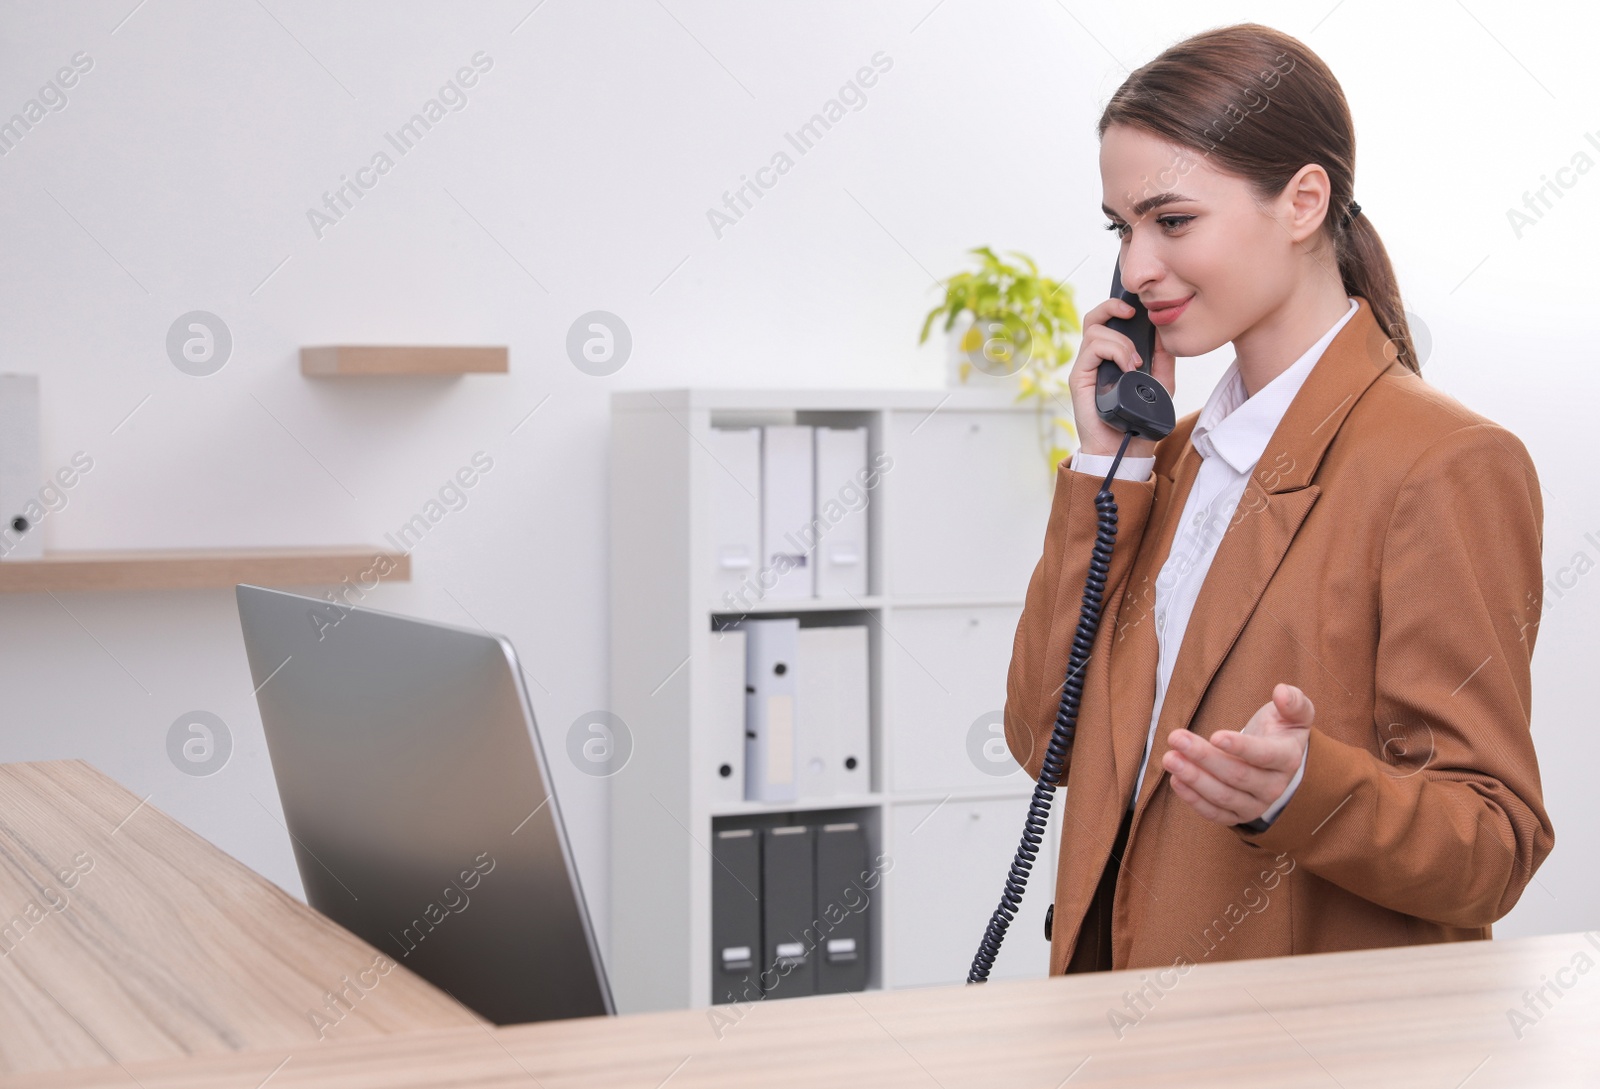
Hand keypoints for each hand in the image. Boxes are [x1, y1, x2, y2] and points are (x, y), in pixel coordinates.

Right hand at [1068, 296, 1176, 458]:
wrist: (1125, 449)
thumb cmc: (1139, 420)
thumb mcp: (1160, 384)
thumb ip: (1162, 359)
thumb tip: (1164, 332)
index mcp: (1110, 358)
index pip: (1108, 322)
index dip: (1118, 308)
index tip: (1140, 310)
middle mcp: (1095, 360)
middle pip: (1094, 318)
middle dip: (1112, 307)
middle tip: (1133, 314)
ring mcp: (1085, 368)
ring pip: (1095, 331)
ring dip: (1121, 342)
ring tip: (1135, 363)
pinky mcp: (1079, 378)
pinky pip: (1093, 349)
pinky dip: (1114, 352)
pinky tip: (1128, 368)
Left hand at [1161, 683, 1313, 826]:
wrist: (1276, 759)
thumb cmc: (1280, 730)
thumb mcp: (1294, 713)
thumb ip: (1293, 702)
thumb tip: (1281, 692)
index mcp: (1287, 759)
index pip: (1264, 755)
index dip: (1240, 747)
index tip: (1214, 735)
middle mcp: (1274, 787)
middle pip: (1237, 776)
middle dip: (1204, 757)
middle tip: (1175, 738)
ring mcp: (1256, 804)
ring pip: (1223, 796)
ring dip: (1193, 778)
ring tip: (1169, 758)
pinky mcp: (1238, 815)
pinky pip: (1215, 814)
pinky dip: (1193, 800)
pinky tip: (1176, 780)